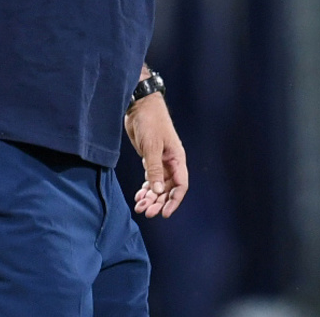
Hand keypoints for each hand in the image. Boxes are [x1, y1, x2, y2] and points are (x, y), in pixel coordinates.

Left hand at [124, 93, 187, 217]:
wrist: (140, 106)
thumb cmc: (150, 122)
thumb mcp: (152, 146)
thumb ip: (154, 169)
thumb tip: (157, 191)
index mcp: (177, 159)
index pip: (180, 185)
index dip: (174, 200)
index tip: (163, 213)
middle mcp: (171, 162)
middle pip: (168, 189)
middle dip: (159, 202)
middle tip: (146, 212)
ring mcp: (160, 161)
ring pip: (158, 186)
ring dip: (151, 198)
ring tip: (139, 207)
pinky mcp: (150, 159)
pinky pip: (151, 179)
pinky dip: (146, 188)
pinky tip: (138, 196)